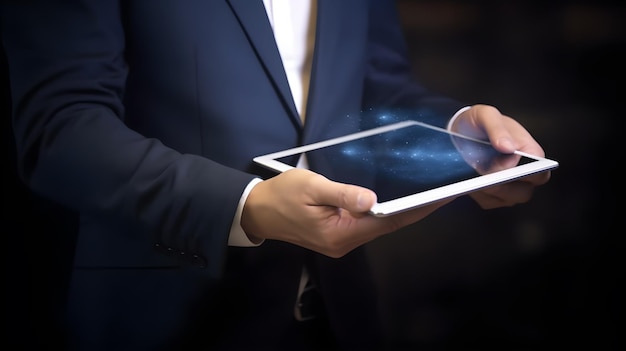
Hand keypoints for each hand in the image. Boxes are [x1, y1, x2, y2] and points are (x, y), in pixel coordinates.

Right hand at [241, 168, 450, 256]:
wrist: (255, 210)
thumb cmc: (282, 195)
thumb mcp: (311, 187)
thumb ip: (342, 193)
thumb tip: (373, 199)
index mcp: (340, 233)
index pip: (388, 220)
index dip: (416, 209)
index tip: (440, 197)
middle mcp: (344, 243)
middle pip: (386, 225)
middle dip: (414, 210)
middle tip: (440, 191)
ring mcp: (340, 242)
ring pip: (377, 226)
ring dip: (399, 211)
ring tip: (424, 194)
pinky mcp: (335, 236)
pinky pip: (365, 225)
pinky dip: (382, 213)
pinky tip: (393, 201)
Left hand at [450, 104, 551, 208]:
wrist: (459, 133)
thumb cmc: (479, 122)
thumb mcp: (486, 115)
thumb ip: (497, 129)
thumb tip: (509, 148)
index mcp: (530, 152)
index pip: (541, 172)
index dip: (526, 174)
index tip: (507, 169)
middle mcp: (524, 172)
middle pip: (524, 191)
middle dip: (505, 186)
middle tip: (485, 176)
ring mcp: (509, 186)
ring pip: (507, 199)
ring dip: (490, 190)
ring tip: (473, 178)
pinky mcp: (492, 196)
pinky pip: (488, 202)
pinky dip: (479, 194)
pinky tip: (468, 182)